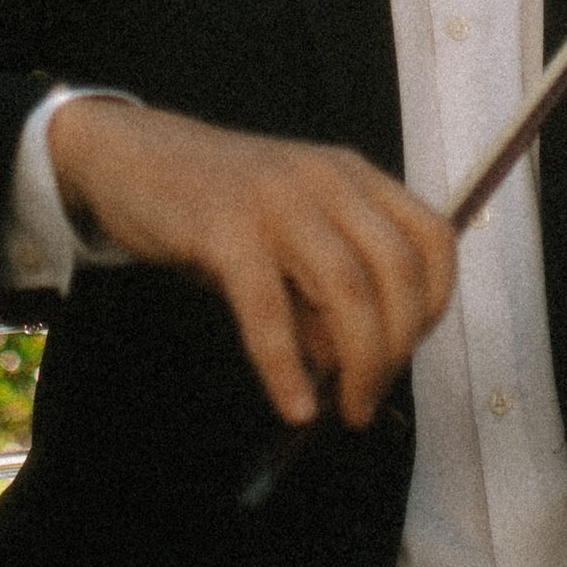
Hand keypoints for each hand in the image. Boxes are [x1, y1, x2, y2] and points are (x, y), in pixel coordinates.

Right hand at [47, 97, 455, 429]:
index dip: (437, 300)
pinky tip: (293, 404)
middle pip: (398, 270)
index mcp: (352, 176)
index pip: (432, 236)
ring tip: (346, 411)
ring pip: (347, 289)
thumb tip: (353, 366)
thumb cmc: (216, 209)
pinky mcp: (225, 227)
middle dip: (397, 346)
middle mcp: (326, 180)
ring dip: (359, 362)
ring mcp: (277, 199)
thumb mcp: (285, 239)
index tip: (412, 348)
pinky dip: (285, 365)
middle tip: (372, 396)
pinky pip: (268, 308)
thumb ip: (322, 294)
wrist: (129, 156)